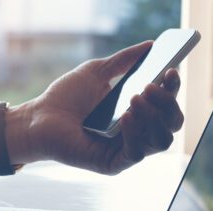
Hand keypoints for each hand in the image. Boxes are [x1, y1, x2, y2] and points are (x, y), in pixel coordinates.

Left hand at [19, 41, 183, 174]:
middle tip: (150, 86)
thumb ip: (123, 60)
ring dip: (154, 117)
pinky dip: (135, 133)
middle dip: (167, 103)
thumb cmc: (65, 97)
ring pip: (161, 141)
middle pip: (172, 123)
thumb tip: (150, 45)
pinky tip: (126, 115)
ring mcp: (126, 150)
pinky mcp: (113, 164)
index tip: (171, 70)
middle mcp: (137, 133)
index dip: (173, 89)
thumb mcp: (96, 72)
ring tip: (136, 99)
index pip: (167, 105)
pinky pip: (137, 152)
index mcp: (136, 112)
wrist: (39, 117)